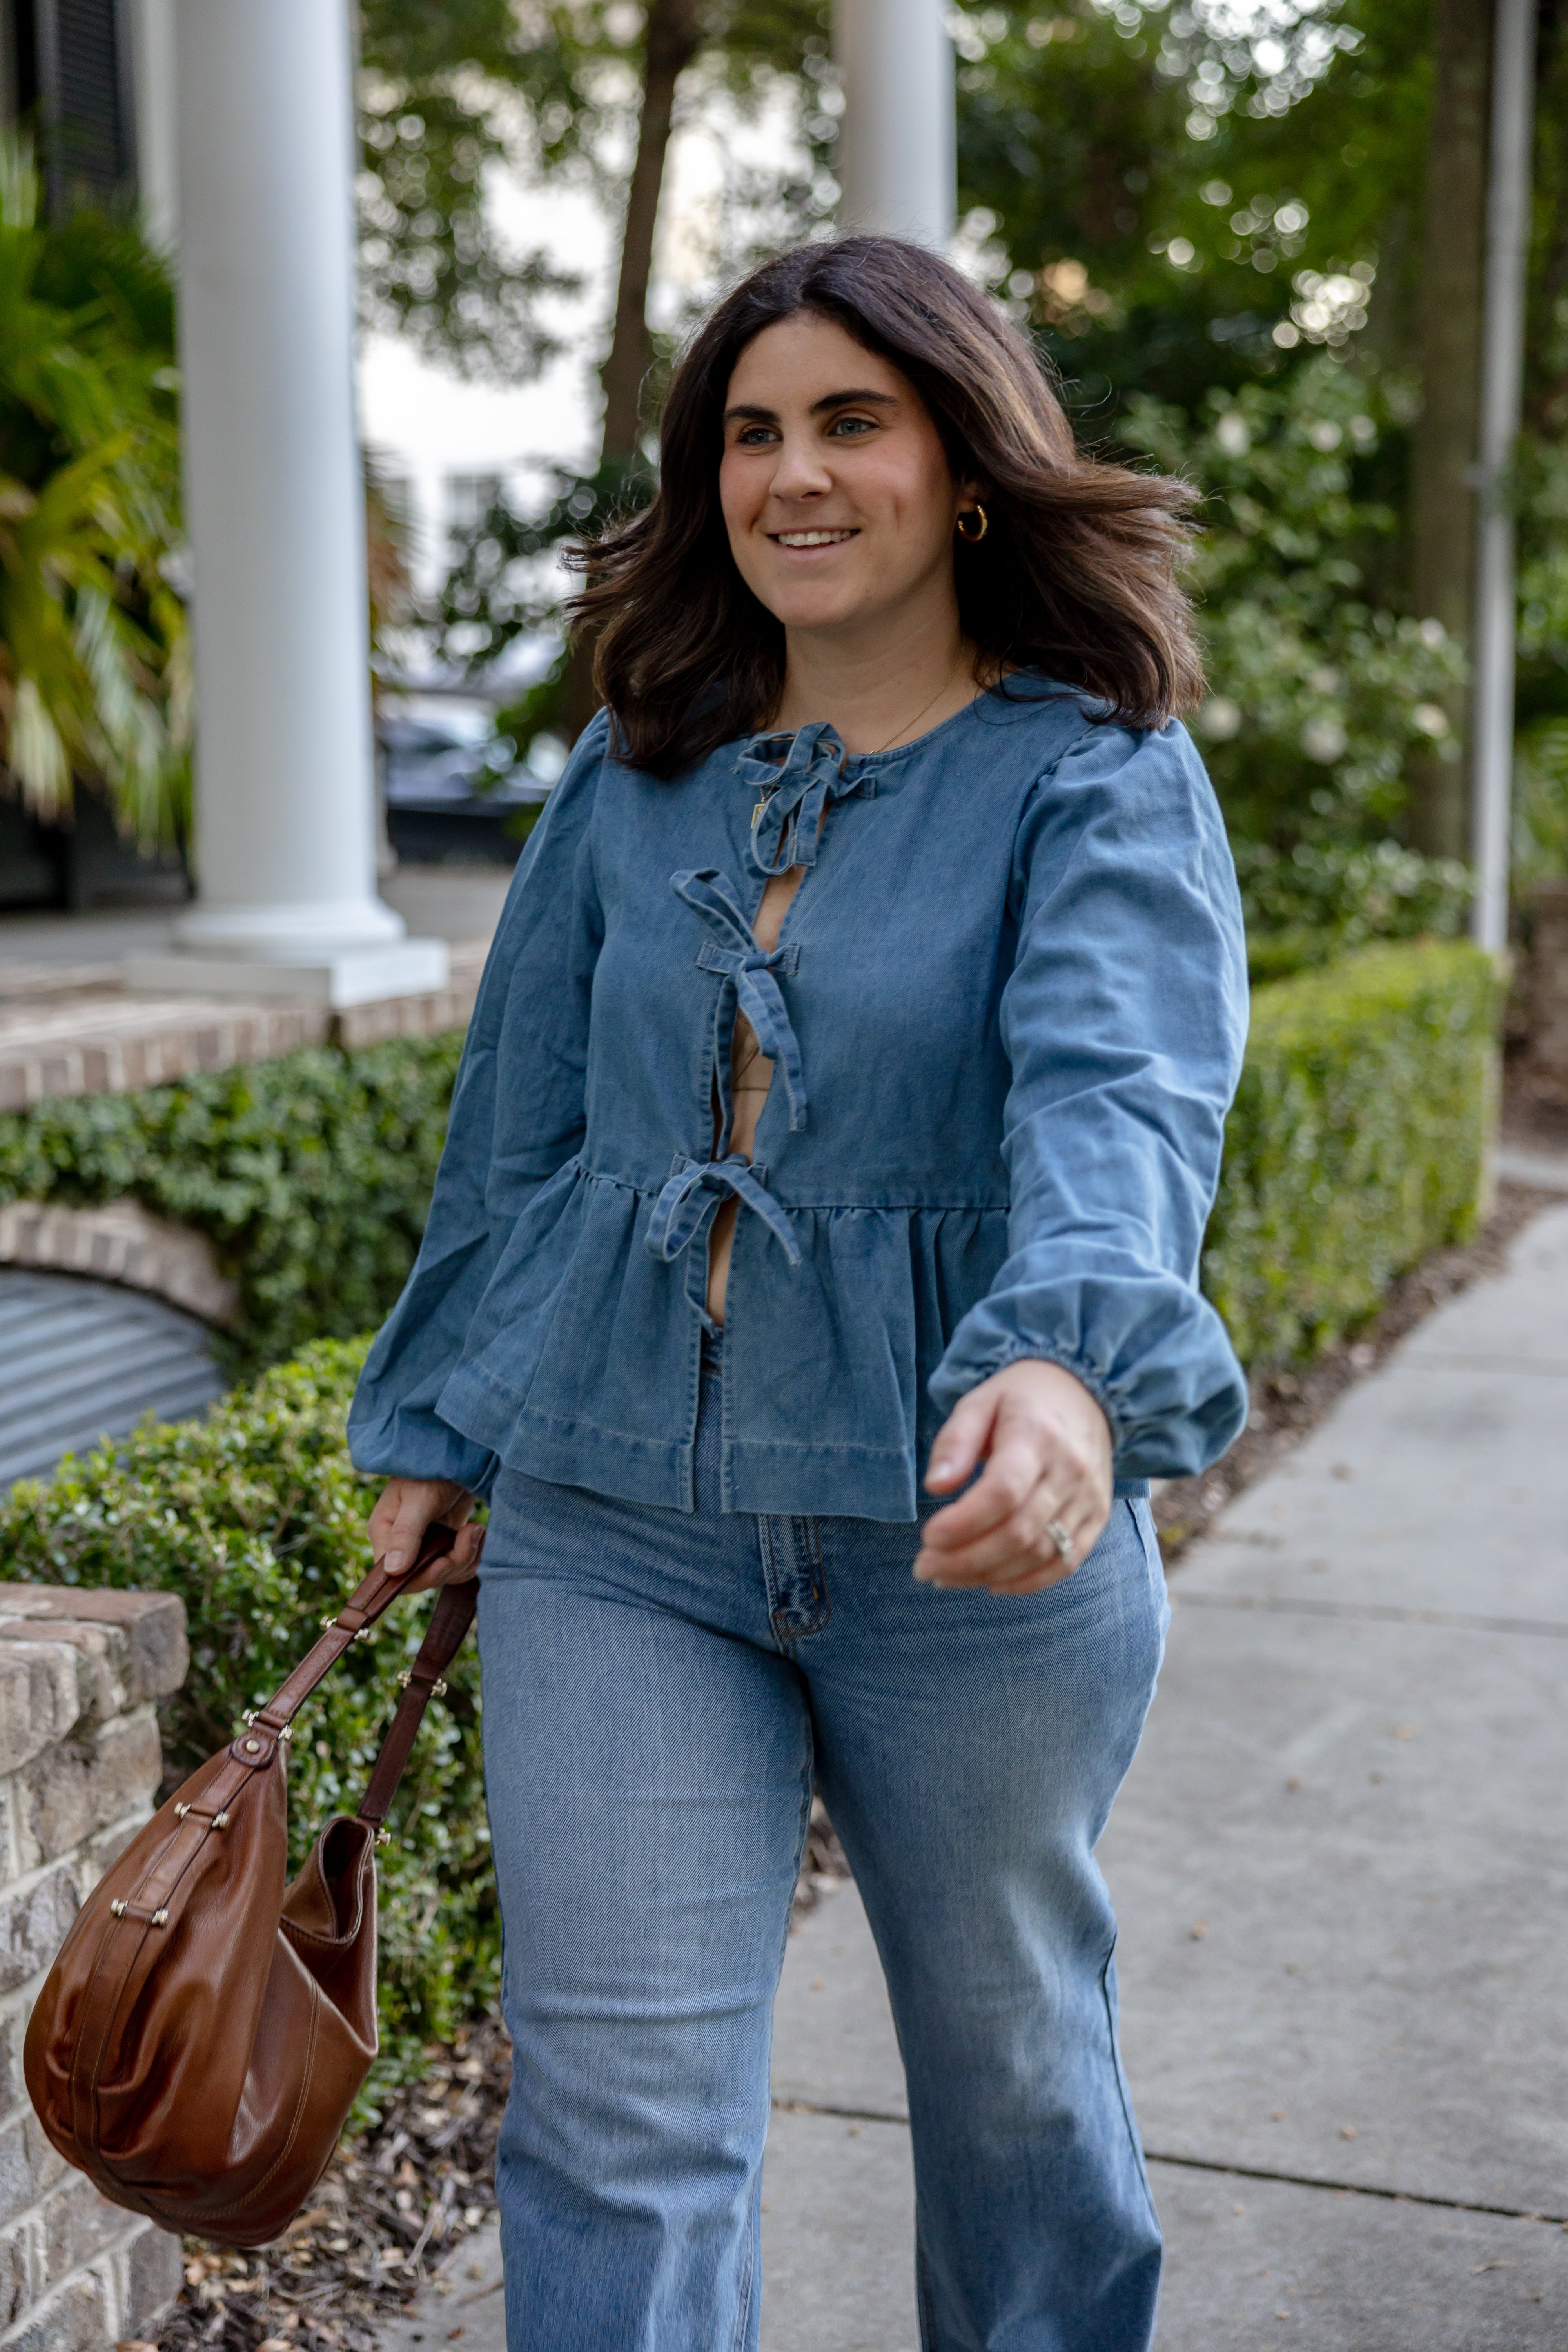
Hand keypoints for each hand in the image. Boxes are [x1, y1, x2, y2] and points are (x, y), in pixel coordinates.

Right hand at [367, 1478, 483, 1591]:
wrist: (457, 1452)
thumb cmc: (430, 1469)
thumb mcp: (419, 1498)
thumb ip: (406, 1533)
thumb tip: (394, 1570)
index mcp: (385, 1533)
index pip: (394, 1577)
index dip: (421, 1577)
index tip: (445, 1563)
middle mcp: (401, 1545)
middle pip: (424, 1578)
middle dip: (451, 1563)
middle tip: (469, 1535)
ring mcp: (425, 1545)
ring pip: (446, 1573)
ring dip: (466, 1557)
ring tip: (475, 1529)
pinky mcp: (445, 1542)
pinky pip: (459, 1564)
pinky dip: (472, 1554)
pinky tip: (477, 1532)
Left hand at [915, 1360, 1112, 1593]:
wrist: (1085, 1390)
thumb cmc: (1020, 1398)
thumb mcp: (979, 1402)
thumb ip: (955, 1441)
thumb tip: (934, 1485)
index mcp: (1037, 1435)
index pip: (1003, 1492)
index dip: (964, 1523)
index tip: (928, 1536)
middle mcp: (1070, 1470)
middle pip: (1019, 1531)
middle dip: (965, 1559)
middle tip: (925, 1567)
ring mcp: (1088, 1497)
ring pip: (1040, 1553)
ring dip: (989, 1574)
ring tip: (946, 1576)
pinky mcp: (1098, 1516)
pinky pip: (1066, 1562)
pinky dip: (1027, 1582)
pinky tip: (990, 1582)